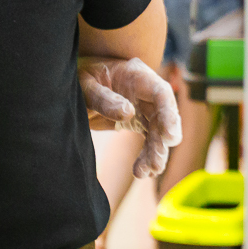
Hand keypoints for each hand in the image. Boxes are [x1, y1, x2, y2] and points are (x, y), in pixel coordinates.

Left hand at [79, 57, 182, 178]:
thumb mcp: (86, 83)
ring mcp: (144, 108)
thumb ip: (103, 98)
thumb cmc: (82, 76)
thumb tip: (127, 113)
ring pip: (158, 132)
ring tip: (148, 172)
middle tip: (157, 163)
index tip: (168, 136)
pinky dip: (146, 156)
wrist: (78, 84)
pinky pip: (148, 140)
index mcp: (137, 76)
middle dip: (162, 141)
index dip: (168, 114)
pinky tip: (141, 171)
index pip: (161, 93)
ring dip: (155, 153)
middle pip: (163, 116)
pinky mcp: (138, 122)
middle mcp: (146, 92)